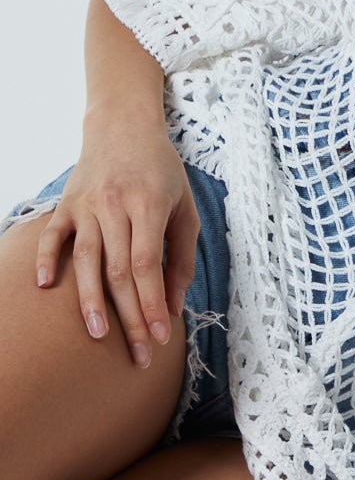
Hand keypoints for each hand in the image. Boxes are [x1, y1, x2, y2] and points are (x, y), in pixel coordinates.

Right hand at [34, 124, 199, 367]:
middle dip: (129, 316)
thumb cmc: (162, 171)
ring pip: (85, 259)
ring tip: (98, 335)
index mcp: (147, 205)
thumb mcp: (185, 207)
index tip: (161, 337)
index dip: (152, 304)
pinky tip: (44, 287)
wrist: (124, 126)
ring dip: (89, 300)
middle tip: (139, 354)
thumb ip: (181, 257)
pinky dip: (44, 259)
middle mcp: (113, 205)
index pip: (146, 265)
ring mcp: (85, 204)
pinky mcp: (64, 203)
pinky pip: (51, 235)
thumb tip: (173, 306)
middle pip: (118, 271)